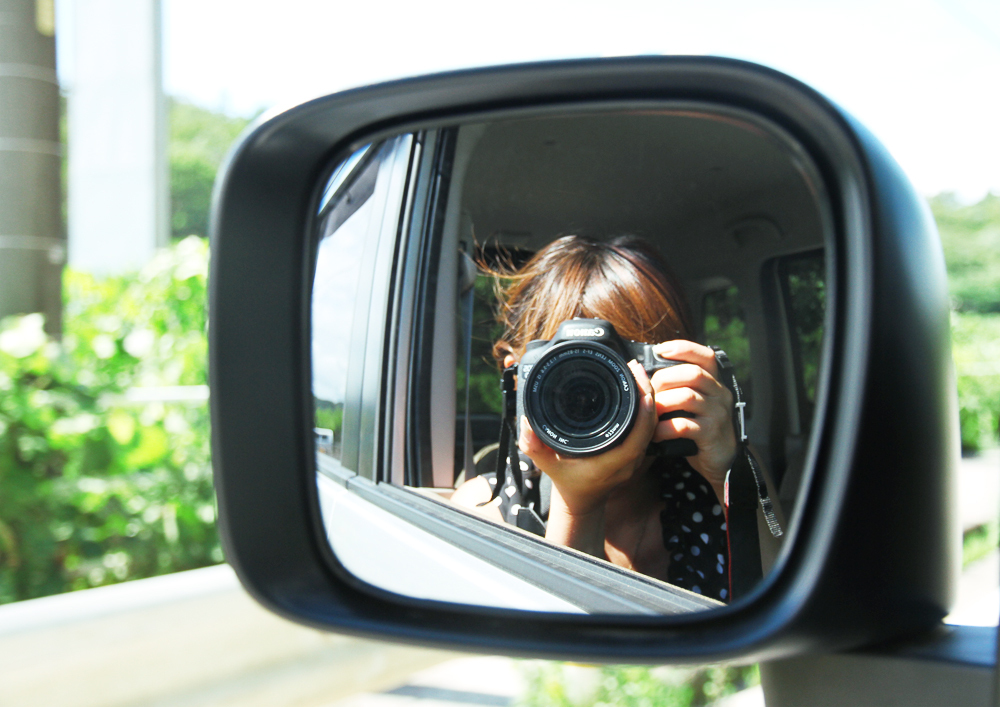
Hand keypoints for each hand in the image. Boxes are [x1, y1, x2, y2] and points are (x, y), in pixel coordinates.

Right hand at [518, 360, 657, 516]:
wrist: (580, 500)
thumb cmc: (566, 480)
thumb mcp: (545, 463)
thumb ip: (532, 444)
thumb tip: (526, 421)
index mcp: (608, 464)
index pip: (636, 438)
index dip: (642, 414)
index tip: (639, 389)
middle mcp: (627, 461)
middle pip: (649, 426)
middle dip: (647, 394)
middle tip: (634, 368)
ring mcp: (635, 458)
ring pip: (651, 426)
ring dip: (648, 398)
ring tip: (636, 373)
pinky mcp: (636, 452)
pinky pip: (647, 428)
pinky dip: (645, 408)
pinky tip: (637, 389)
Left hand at [649, 340, 736, 499]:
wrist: (723, 461)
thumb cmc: (701, 429)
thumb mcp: (695, 405)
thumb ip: (680, 388)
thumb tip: (644, 375)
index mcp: (715, 383)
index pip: (705, 356)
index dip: (683, 348)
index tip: (660, 350)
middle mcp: (720, 394)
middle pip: (693, 373)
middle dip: (664, 379)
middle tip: (649, 392)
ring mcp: (717, 414)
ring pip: (687, 397)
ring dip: (662, 403)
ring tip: (650, 413)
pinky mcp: (711, 434)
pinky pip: (683, 425)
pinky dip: (664, 429)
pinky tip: (656, 434)